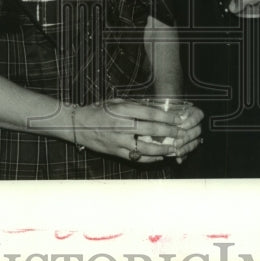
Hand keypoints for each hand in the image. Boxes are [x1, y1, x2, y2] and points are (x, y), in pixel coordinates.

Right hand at [71, 100, 201, 162]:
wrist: (78, 125)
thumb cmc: (98, 110)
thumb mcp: (116, 102)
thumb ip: (134, 105)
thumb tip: (156, 109)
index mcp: (122, 110)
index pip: (149, 114)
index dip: (166, 117)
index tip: (178, 118)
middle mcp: (121, 126)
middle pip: (150, 130)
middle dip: (168, 132)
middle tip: (181, 133)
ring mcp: (118, 141)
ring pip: (145, 148)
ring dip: (162, 149)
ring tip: (174, 148)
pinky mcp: (116, 152)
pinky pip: (136, 157)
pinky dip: (150, 158)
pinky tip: (160, 157)